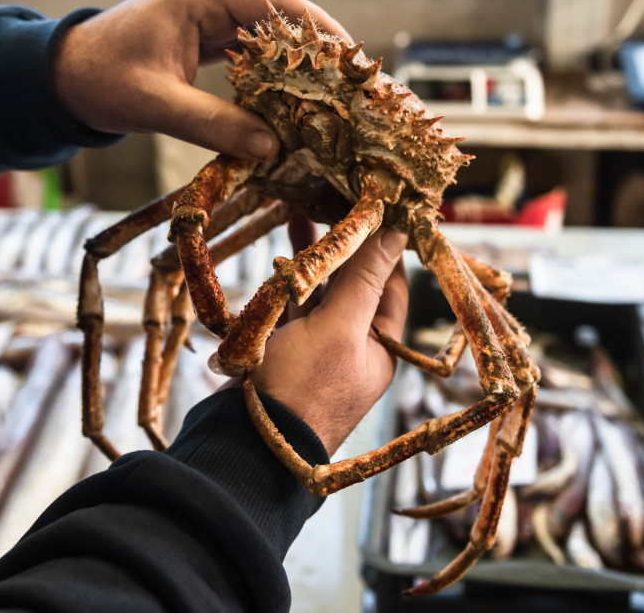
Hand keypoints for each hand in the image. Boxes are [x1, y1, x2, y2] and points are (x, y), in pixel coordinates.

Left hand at [53, 0, 351, 161]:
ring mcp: (203, 16)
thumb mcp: (156, 106)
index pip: (274, 3)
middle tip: (352, 81)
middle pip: (277, 15)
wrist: (61, 79)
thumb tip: (269, 148)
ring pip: (264, 33)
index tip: (349, 58)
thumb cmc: (99, 81)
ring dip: (295, 60)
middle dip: (315, 46)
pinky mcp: (199, 37)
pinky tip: (291, 96)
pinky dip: (270, 70)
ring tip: (332, 91)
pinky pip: (246, 49)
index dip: (316, 28)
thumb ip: (211, 125)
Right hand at [250, 224, 408, 453]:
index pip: (391, 287)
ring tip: (297, 216)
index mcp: (380, 350)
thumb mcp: (338, 328)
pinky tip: (276, 260)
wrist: (247, 441)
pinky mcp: (282, 352)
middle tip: (331, 204)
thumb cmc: (302, 389)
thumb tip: (396, 232)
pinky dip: (285, 284)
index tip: (374, 209)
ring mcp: (315, 351)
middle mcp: (352, 349)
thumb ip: (364, 278)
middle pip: (353, 287)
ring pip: (317, 294)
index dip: (384, 248)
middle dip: (341, 246)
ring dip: (310, 260)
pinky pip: (289, 309)